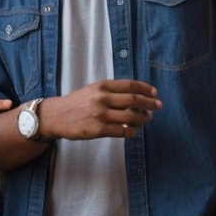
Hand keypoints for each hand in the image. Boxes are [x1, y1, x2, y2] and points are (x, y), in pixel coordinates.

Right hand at [40, 80, 160, 139]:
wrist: (57, 116)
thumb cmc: (77, 103)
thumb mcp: (93, 90)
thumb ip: (111, 91)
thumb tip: (136, 97)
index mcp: (102, 85)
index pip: (129, 85)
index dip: (145, 88)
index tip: (154, 92)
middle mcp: (102, 98)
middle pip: (134, 99)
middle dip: (149, 103)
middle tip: (158, 106)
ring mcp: (100, 114)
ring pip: (131, 116)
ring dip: (143, 118)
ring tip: (147, 118)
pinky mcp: (98, 129)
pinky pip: (122, 131)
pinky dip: (132, 131)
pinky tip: (134, 130)